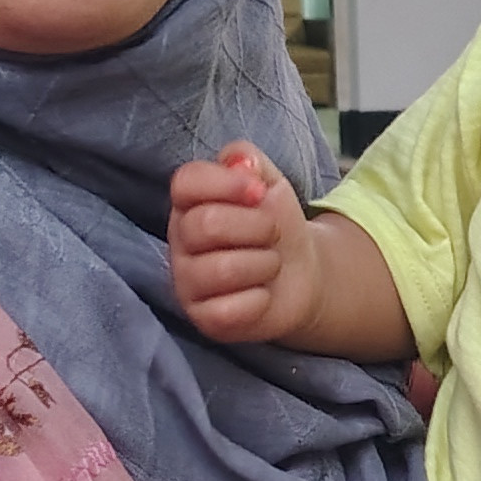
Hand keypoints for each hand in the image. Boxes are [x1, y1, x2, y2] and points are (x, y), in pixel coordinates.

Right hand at [169, 141, 315, 342]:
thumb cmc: (274, 226)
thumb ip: (249, 161)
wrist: (301, 276)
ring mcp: (186, 282)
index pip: (185, 182)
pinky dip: (259, 300)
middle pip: (207, 224)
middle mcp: (179, 241)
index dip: (227, 184)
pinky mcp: (204, 319)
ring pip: (221, 269)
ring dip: (263, 264)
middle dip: (257, 227)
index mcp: (188, 203)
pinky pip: (229, 309)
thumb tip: (238, 162)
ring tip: (269, 265)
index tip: (260, 192)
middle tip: (272, 234)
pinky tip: (262, 294)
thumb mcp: (269, 183)